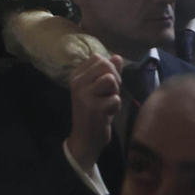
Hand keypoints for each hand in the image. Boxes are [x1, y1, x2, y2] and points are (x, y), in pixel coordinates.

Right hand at [65, 54, 124, 172]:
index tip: (105, 85)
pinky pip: (115, 99)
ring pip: (110, 79)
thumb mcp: (100, 90)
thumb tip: (117, 56)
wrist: (86, 139)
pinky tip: (107, 114)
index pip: (98, 58)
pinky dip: (116, 107)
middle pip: (106, 65)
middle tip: (110, 94)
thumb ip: (109, 72)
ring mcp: (83, 94)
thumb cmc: (95, 112)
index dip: (109, 69)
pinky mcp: (93, 108)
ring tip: (108, 103)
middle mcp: (77, 82)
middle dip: (115, 79)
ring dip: (115, 92)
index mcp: (76, 75)